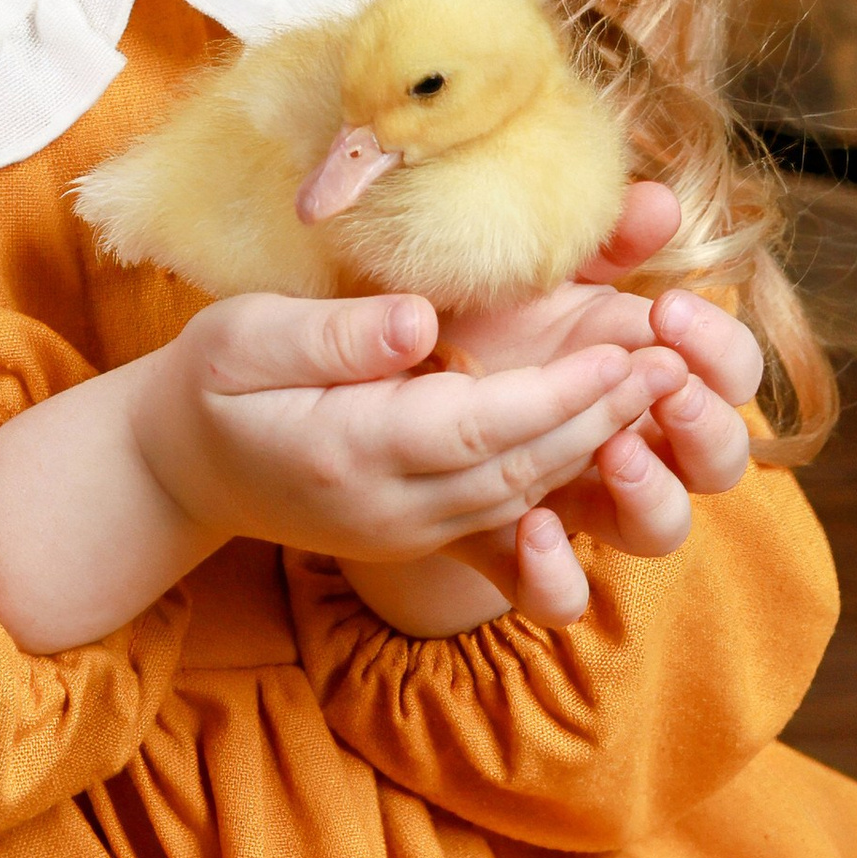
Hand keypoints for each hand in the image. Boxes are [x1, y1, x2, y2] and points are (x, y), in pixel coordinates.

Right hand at [132, 290, 687, 579]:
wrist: (179, 467)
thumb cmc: (211, 383)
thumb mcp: (241, 337)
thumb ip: (331, 337)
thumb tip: (421, 323)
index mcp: (346, 450)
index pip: (477, 427)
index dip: (561, 393)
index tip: (625, 348)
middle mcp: (390, 508)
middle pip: (520, 467)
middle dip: (605, 416)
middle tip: (676, 361)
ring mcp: (410, 531)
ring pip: (525, 497)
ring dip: (597, 447)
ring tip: (659, 389)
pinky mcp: (424, 534)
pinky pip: (508, 521)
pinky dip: (566, 481)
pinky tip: (610, 438)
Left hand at [433, 182, 762, 597]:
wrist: (355, 380)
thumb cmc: (468, 312)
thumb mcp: (530, 266)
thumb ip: (599, 240)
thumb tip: (661, 204)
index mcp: (646, 368)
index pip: (730, 371)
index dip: (719, 350)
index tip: (672, 312)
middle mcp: (632, 440)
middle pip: (720, 460)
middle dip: (707, 426)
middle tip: (664, 388)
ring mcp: (581, 502)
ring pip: (660, 530)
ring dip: (652, 496)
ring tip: (612, 453)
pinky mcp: (516, 553)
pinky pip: (557, 595)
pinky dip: (558, 575)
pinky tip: (533, 529)